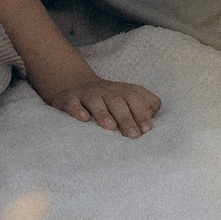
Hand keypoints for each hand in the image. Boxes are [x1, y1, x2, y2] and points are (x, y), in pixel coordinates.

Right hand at [35, 74, 161, 137]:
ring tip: (110, 127)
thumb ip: (146, 106)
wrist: (76, 84)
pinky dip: (77, 110)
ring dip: (103, 114)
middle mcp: (106, 91)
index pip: (135, 98)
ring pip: (96, 102)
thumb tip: (150, 122)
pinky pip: (72, 103)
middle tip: (133, 135)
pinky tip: (83, 118)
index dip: (142, 112)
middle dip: (126, 118)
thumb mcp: (130, 98)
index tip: (146, 129)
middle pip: (118, 101)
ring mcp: (87, 94)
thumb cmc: (110, 98)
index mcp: (123, 91)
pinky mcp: (69, 99)